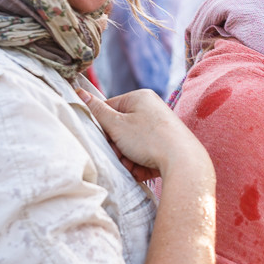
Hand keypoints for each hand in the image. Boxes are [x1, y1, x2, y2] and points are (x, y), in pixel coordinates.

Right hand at [78, 88, 208, 177]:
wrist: (183, 162)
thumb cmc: (149, 139)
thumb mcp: (117, 125)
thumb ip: (97, 111)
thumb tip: (80, 93)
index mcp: (140, 97)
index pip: (110, 108)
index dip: (103, 127)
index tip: (104, 140)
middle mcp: (151, 109)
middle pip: (120, 129)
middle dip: (116, 147)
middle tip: (120, 156)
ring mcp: (160, 127)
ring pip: (131, 144)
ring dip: (127, 158)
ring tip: (133, 165)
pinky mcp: (166, 144)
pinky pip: (144, 153)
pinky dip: (140, 163)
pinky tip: (143, 170)